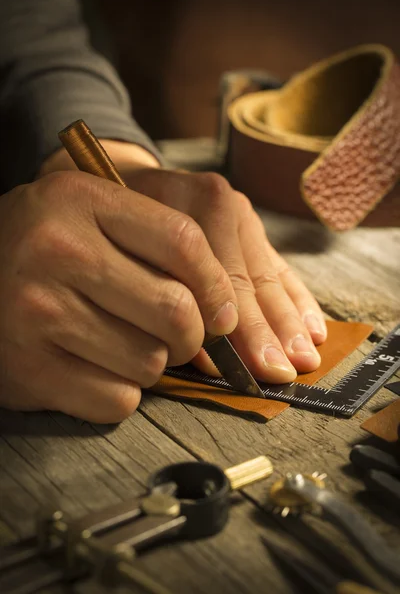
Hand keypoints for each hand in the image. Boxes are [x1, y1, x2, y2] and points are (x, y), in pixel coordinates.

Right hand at [0, 171, 237, 421]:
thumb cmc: (47, 246)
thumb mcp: (92, 215)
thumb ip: (158, 242)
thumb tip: (228, 314)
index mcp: (83, 200)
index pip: (183, 242)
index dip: (217, 286)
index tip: (223, 313)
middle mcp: (57, 249)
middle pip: (175, 310)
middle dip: (192, 336)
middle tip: (180, 337)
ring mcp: (38, 310)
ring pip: (150, 361)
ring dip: (151, 363)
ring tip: (122, 345)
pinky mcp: (28, 367)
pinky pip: (117, 399)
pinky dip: (120, 393)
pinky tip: (96, 369)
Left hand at [121, 166, 326, 382]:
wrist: (130, 184)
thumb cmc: (119, 225)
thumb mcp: (128, 249)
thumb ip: (166, 296)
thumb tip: (206, 357)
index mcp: (191, 205)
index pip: (219, 275)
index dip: (233, 326)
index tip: (245, 365)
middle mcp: (224, 205)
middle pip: (249, 278)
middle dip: (267, 331)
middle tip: (281, 372)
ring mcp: (243, 216)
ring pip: (269, 276)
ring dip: (289, 323)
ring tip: (304, 360)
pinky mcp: (254, 230)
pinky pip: (281, 268)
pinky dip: (298, 301)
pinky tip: (314, 329)